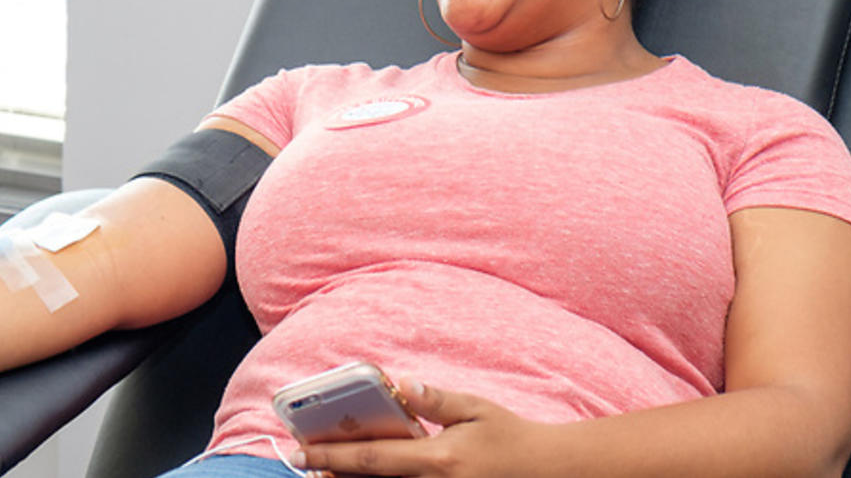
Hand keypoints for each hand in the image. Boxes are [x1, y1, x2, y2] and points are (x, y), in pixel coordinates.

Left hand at [290, 380, 549, 476]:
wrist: (551, 472)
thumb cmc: (511, 436)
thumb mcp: (475, 409)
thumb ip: (435, 399)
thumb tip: (399, 382)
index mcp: (439, 458)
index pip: (372, 457)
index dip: (330, 455)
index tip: (299, 451)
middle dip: (334, 476)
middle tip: (305, 467)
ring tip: (328, 473)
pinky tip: (370, 476)